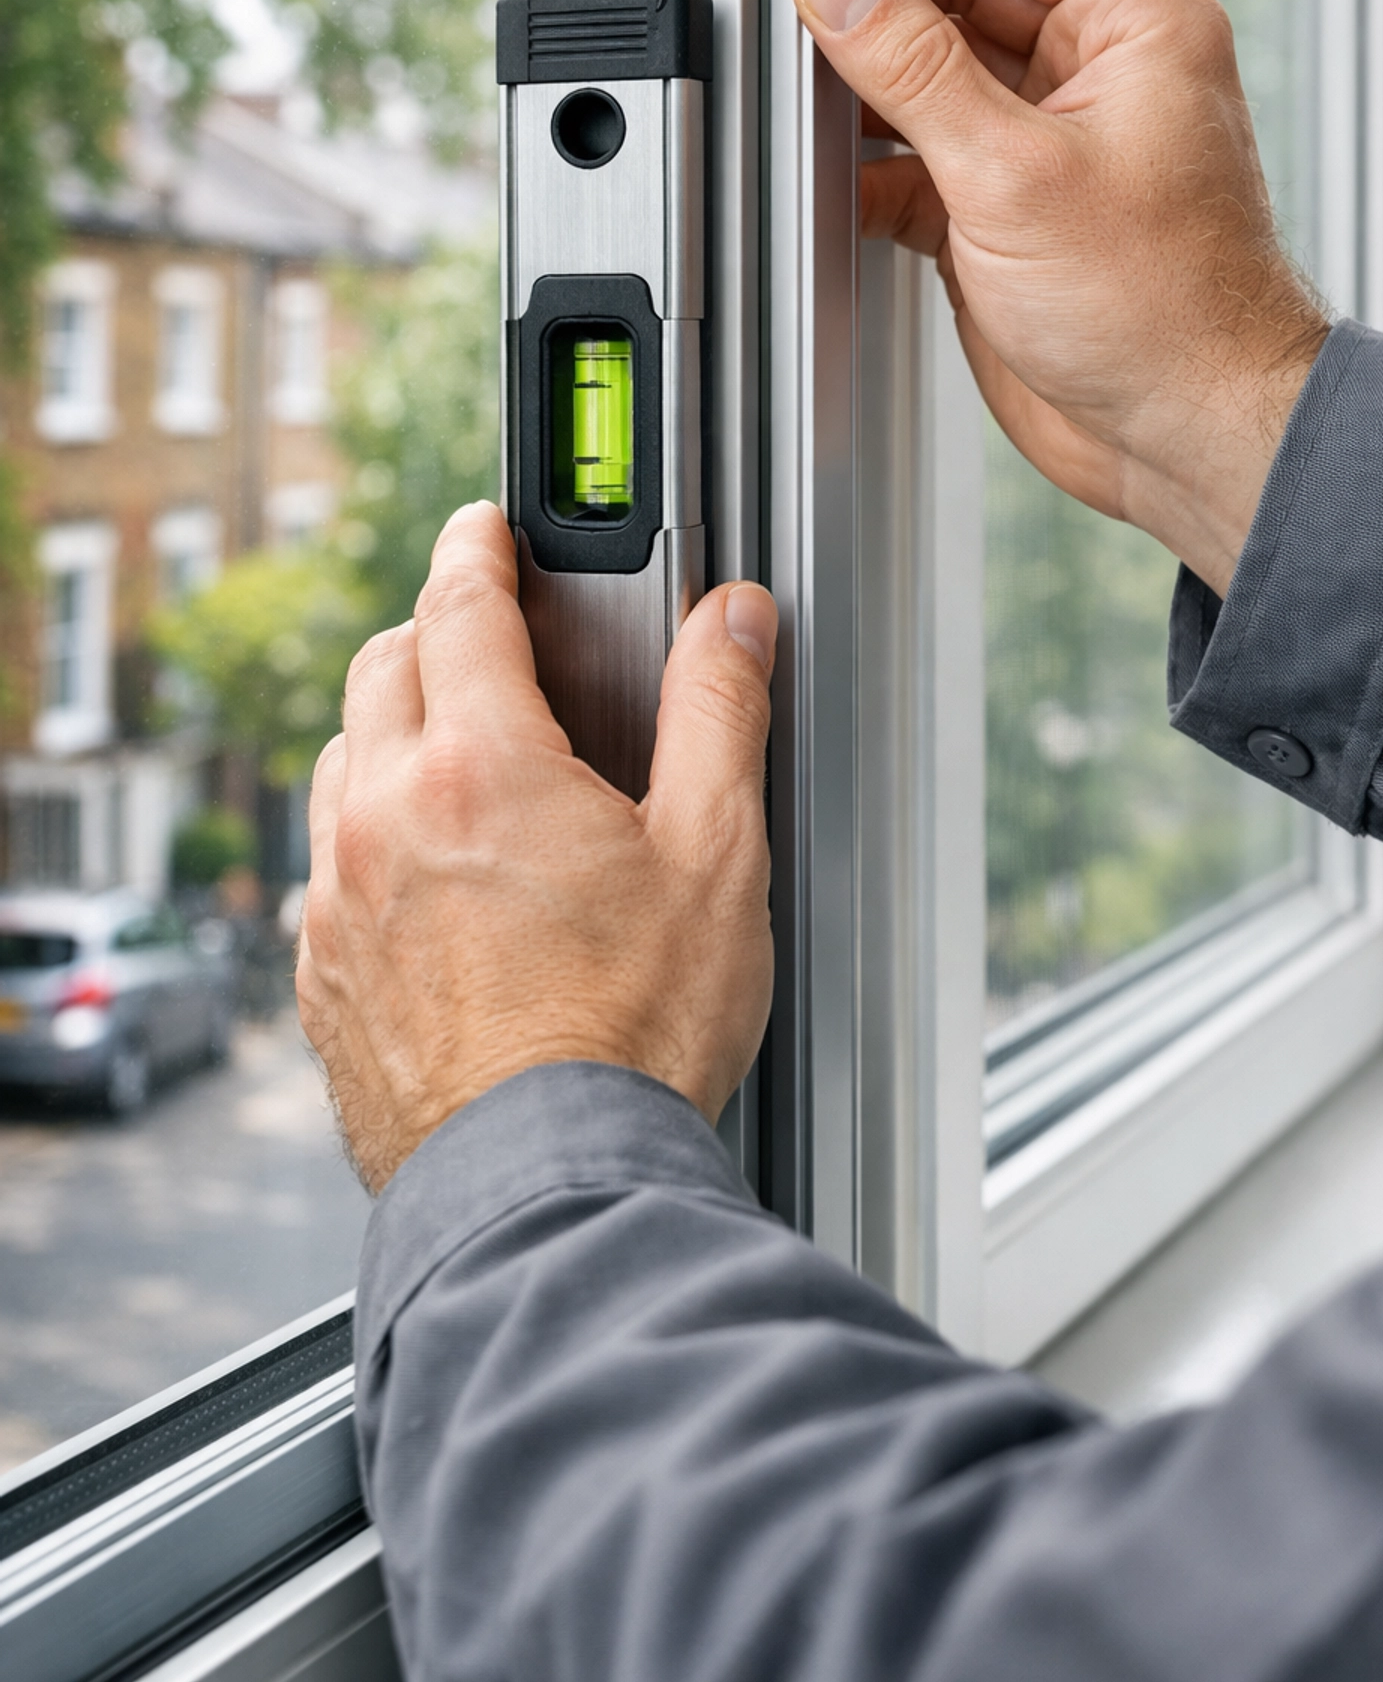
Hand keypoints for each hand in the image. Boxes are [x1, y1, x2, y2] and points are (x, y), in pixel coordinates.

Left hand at [296, 503, 777, 1191]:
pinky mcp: (320, 979)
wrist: (545, 1184)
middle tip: (478, 630)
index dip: (476, 550)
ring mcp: (339, 901)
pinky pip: (326, 866)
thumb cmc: (632, 1033)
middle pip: (382, 670)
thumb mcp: (715, 855)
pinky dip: (367, 834)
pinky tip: (420, 874)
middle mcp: (386, 817)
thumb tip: (732, 621)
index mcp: (481, 766)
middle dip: (429, 630)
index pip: (458, 607)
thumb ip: (719, 715)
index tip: (485, 528)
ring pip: (342, 766)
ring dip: (390, 732)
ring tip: (453, 751)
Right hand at [795, 0, 1327, 594]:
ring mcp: (1054, 151)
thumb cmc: (1165, 312)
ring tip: (802, 77)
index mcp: (1138, 30)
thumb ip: (916, 69)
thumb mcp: (1017, 172)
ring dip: (873, 83)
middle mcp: (1101, 79)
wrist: (1189, 437)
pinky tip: (829, 174)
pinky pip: (927, 166)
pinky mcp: (1014, 222)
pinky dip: (875, 168)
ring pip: (941, 82)